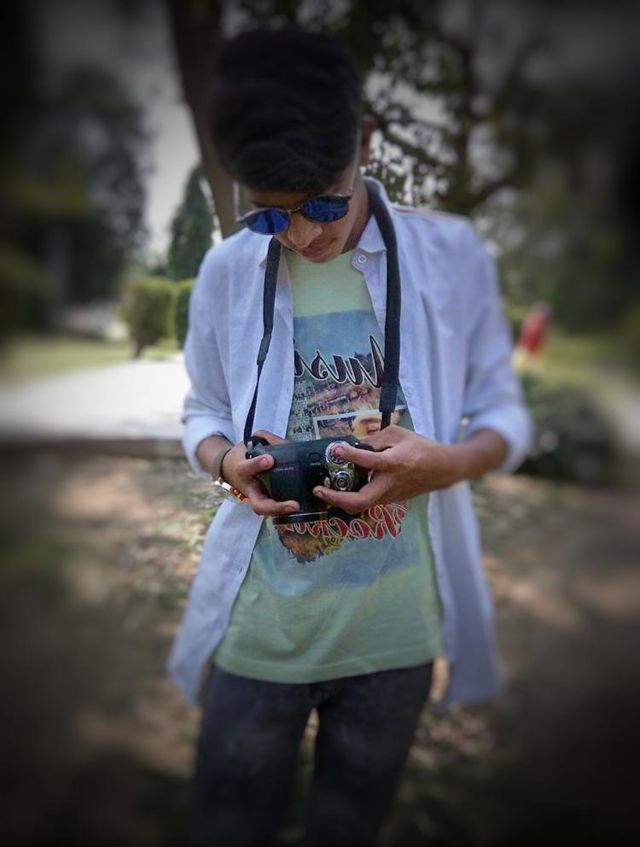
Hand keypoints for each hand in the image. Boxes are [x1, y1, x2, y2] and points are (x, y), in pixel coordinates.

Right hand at [221, 430, 300, 517]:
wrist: (231, 467)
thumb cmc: (244, 454)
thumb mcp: (251, 442)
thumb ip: (268, 439)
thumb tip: (289, 444)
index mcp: (243, 471)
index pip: (246, 468)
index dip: (257, 465)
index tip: (269, 459)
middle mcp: (251, 490)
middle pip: (259, 505)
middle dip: (275, 507)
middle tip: (294, 504)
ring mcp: (259, 499)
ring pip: (268, 511)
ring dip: (282, 511)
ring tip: (297, 506)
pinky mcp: (267, 501)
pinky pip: (276, 509)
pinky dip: (287, 508)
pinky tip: (302, 503)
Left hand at [312, 426, 462, 514]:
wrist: (442, 470)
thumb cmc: (421, 449)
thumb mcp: (399, 435)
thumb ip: (375, 438)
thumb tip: (354, 446)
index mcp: (394, 463)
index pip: (369, 461)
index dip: (350, 455)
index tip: (335, 450)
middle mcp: (389, 483)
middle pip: (360, 501)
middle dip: (335, 499)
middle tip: (319, 490)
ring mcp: (389, 496)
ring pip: (361, 505)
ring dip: (340, 501)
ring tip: (324, 490)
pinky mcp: (389, 500)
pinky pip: (367, 501)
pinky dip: (351, 497)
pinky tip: (341, 488)